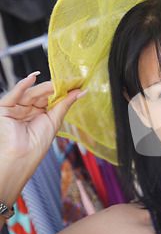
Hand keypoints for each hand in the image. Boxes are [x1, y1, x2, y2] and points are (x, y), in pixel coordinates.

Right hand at [0, 72, 85, 203]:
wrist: (24, 156)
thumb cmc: (38, 143)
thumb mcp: (55, 119)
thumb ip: (65, 103)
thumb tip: (81, 91)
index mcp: (40, 113)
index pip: (50, 97)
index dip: (62, 90)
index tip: (75, 82)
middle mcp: (27, 109)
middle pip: (41, 94)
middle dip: (54, 87)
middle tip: (67, 81)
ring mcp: (16, 108)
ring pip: (30, 93)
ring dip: (43, 87)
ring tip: (56, 83)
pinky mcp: (4, 108)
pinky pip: (14, 94)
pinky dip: (22, 85)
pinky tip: (32, 77)